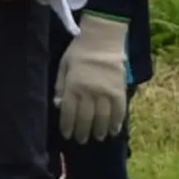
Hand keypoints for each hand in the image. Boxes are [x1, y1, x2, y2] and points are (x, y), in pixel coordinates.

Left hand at [56, 12, 132, 142]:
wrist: (103, 37)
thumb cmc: (79, 51)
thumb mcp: (63, 66)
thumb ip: (60, 86)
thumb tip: (58, 105)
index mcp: (73, 86)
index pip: (69, 113)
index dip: (67, 127)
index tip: (67, 135)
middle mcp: (89, 92)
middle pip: (85, 119)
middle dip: (82, 132)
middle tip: (81, 140)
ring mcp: (106, 92)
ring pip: (102, 118)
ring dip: (99, 131)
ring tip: (97, 137)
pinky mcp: (119, 90)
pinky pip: (119, 111)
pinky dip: (117, 122)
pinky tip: (114, 130)